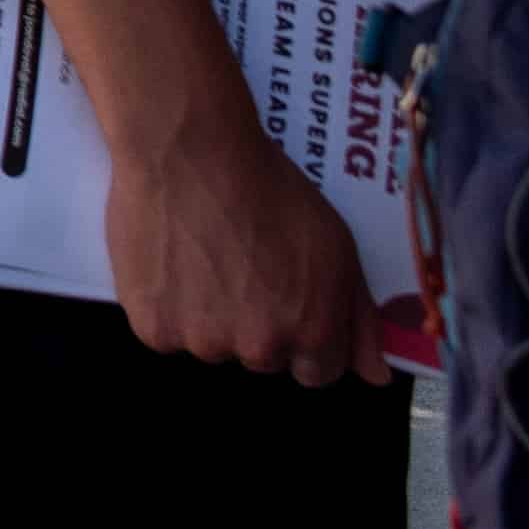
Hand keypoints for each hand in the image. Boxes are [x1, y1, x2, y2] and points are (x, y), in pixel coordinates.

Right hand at [105, 106, 388, 386]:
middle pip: (261, 359)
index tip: (285, 302)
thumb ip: (360, 318)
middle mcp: (260, 348)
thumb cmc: (269, 189)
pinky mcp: (152, 327)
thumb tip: (376, 378)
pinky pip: (164, 333)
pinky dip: (165, 308)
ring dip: (207, 318)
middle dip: (254, 325)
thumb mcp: (336, 246)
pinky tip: (169, 265)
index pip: (315, 373)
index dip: (303, 336)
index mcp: (312, 332)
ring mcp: (202, 341)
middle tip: (238, 269)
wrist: (189, 150)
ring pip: (210, 346)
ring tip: (199, 259)